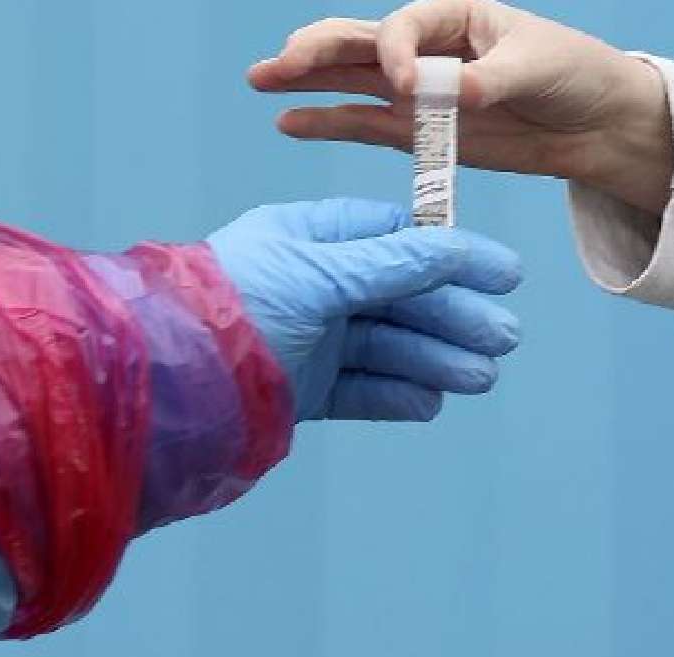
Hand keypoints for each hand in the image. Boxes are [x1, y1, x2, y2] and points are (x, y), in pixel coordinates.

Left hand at [207, 198, 520, 421]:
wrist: (169, 385)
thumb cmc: (234, 309)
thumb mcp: (316, 275)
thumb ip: (386, 265)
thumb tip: (450, 250)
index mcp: (306, 240)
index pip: (392, 237)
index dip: (449, 255)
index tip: (501, 274)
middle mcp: (309, 287)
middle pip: (396, 296)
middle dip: (451, 314)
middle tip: (504, 338)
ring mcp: (305, 340)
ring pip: (383, 346)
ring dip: (434, 358)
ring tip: (479, 377)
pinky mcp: (299, 390)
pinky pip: (358, 389)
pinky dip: (394, 394)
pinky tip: (429, 401)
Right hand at [248, 0, 673, 213]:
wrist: (593, 123)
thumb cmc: (573, 75)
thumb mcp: (538, 66)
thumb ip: (489, 79)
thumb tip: (447, 93)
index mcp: (454, 17)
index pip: (402, 27)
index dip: (394, 53)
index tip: (408, 86)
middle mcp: (424, 50)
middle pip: (356, 43)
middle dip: (314, 51)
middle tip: (275, 66)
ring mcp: (415, 91)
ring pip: (348, 80)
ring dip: (306, 82)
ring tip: (262, 80)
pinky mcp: (417, 131)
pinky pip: (363, 125)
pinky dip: (328, 123)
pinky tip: (290, 123)